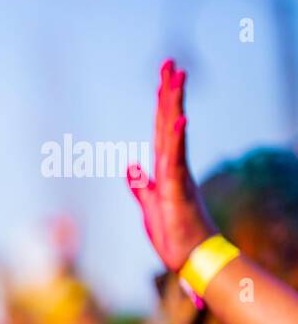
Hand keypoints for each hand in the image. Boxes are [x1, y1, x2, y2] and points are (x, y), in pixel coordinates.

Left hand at [127, 59, 218, 271]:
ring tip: (177, 77)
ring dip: (174, 105)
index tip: (163, 78)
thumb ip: (141, 187)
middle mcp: (174, 167)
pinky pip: (176, 161)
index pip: (162, 129)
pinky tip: (179, 119)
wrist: (192, 260)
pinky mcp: (178, 190)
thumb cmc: (175, 236)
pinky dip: (176, 140)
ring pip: (174, 134)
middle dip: (168, 93)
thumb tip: (131, 167)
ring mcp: (178, 176)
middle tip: (170, 63)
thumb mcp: (149, 208)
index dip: (161, 104)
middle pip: (169, 122)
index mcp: (166, 170)